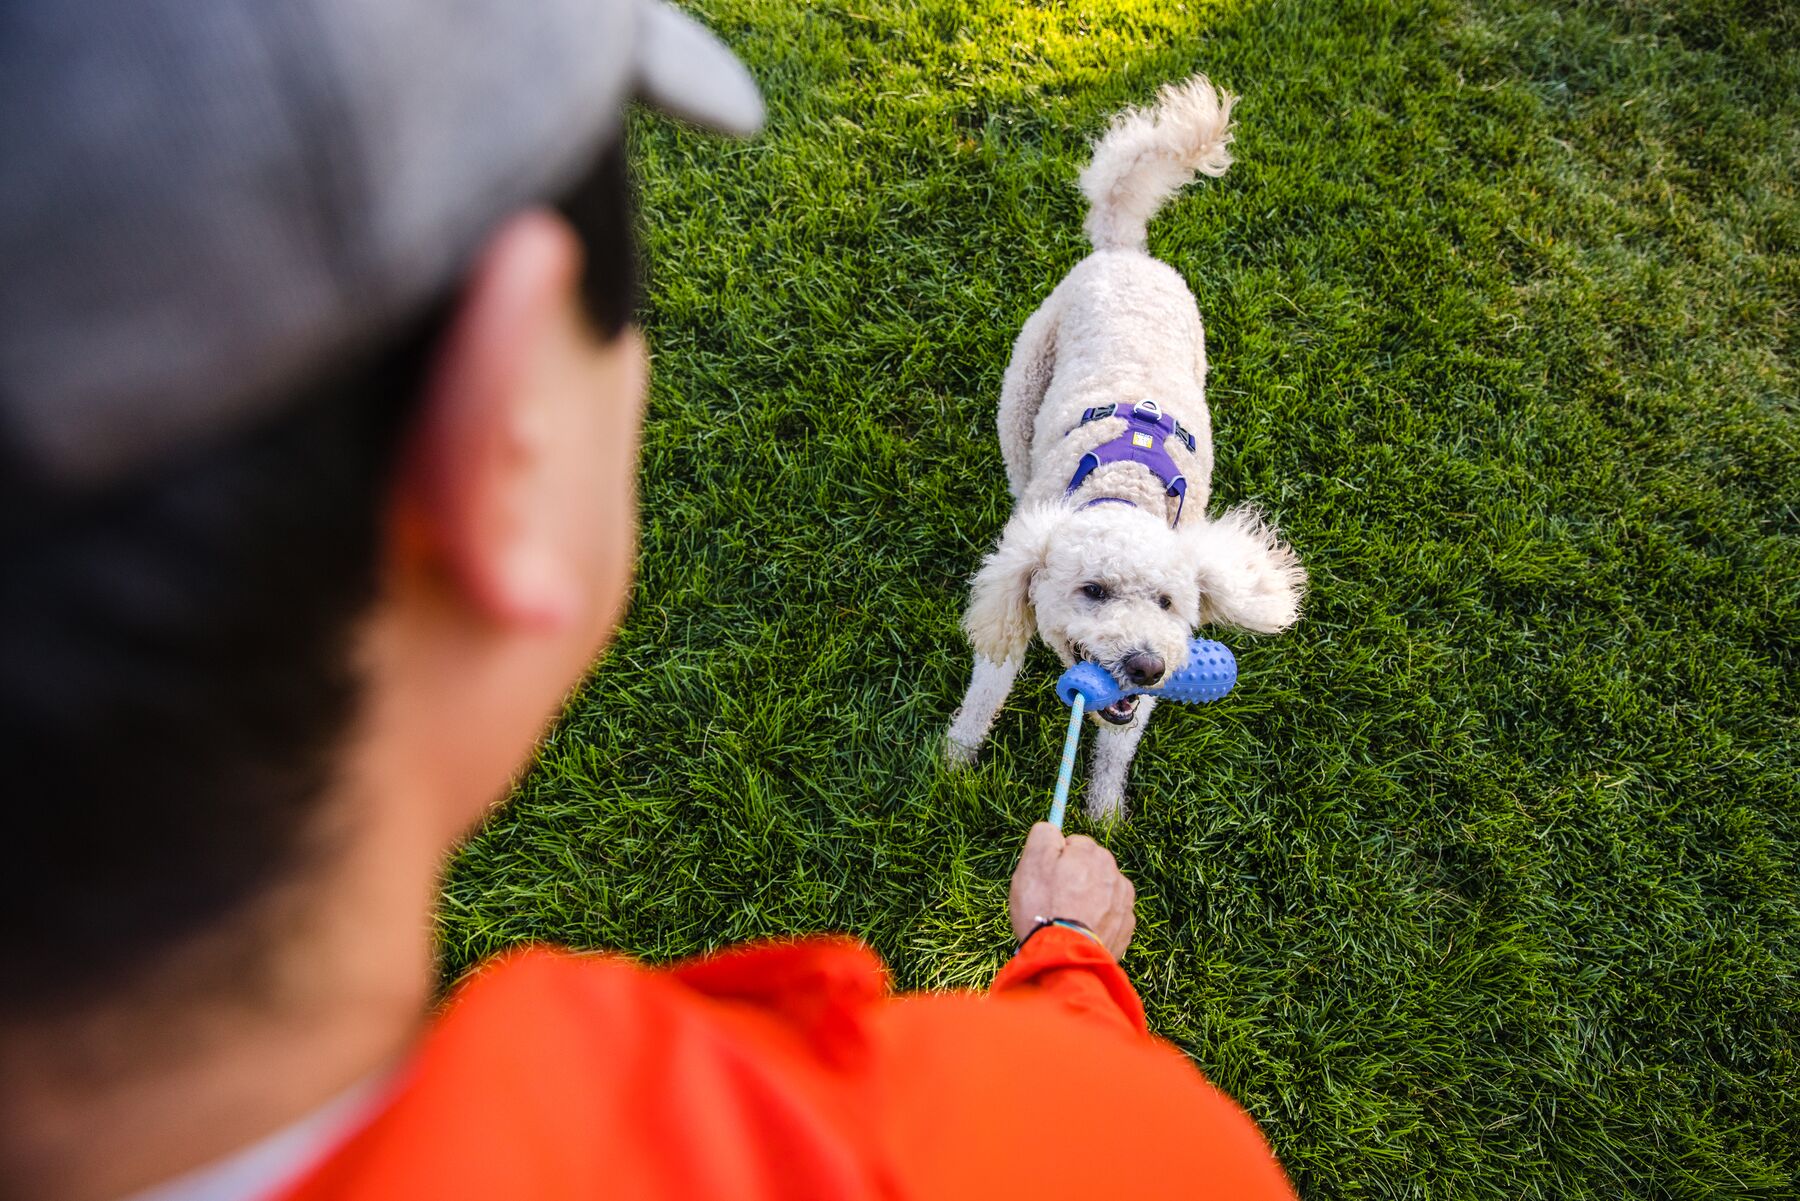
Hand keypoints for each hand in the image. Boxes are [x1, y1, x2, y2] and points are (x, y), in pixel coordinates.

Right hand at [1008, 822, 1136, 958]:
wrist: (1064, 958)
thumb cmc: (1045, 908)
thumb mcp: (1032, 862)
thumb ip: (1044, 836)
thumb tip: (1052, 829)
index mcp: (1094, 854)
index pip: (1074, 844)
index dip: (1056, 860)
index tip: (1046, 878)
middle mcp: (1116, 874)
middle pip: (1090, 868)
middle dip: (1074, 879)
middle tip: (1052, 900)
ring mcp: (1124, 904)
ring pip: (1101, 892)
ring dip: (1087, 900)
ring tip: (1066, 920)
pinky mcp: (1126, 929)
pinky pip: (1108, 917)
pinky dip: (1096, 921)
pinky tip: (1079, 932)